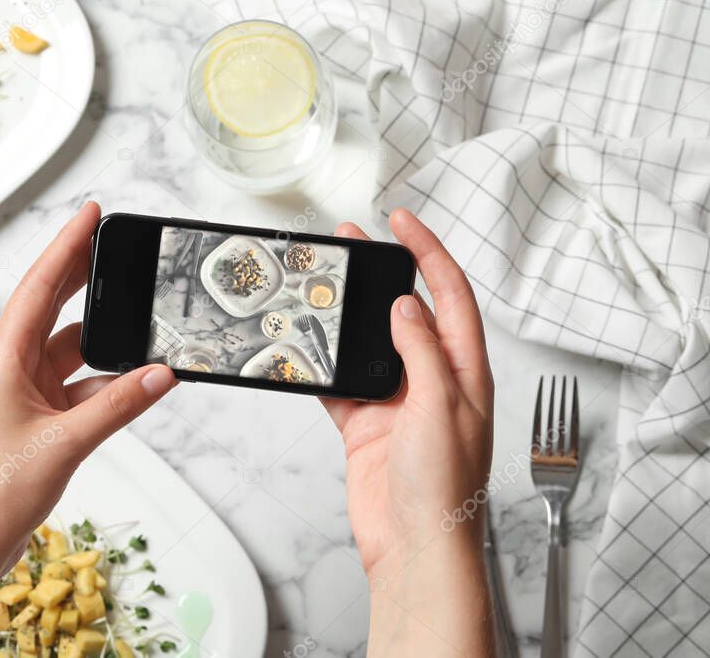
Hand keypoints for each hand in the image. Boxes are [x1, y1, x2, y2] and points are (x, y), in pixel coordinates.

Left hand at [0, 201, 176, 560]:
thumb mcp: (66, 443)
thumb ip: (119, 406)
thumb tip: (160, 375)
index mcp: (4, 358)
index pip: (40, 285)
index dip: (67, 246)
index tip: (91, 214)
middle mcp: (11, 365)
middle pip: (54, 305)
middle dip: (86, 276)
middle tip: (117, 246)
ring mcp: (24, 390)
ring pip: (71, 348)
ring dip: (104, 343)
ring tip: (141, 326)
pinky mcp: (37, 414)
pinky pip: (78, 383)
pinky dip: (105, 381)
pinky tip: (133, 384)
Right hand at [323, 208, 493, 656]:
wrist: (414, 546)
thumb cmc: (443, 488)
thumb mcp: (441, 408)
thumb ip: (423, 353)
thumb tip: (406, 307)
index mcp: (465, 371)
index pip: (450, 296)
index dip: (428, 253)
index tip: (401, 222)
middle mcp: (432, 380)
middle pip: (406, 311)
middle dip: (382, 274)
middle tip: (352, 243)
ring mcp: (397, 402)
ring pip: (369, 343)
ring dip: (347, 316)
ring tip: (321, 284)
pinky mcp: (366, 424)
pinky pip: (340, 383)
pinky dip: (321, 365)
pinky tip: (303, 347)